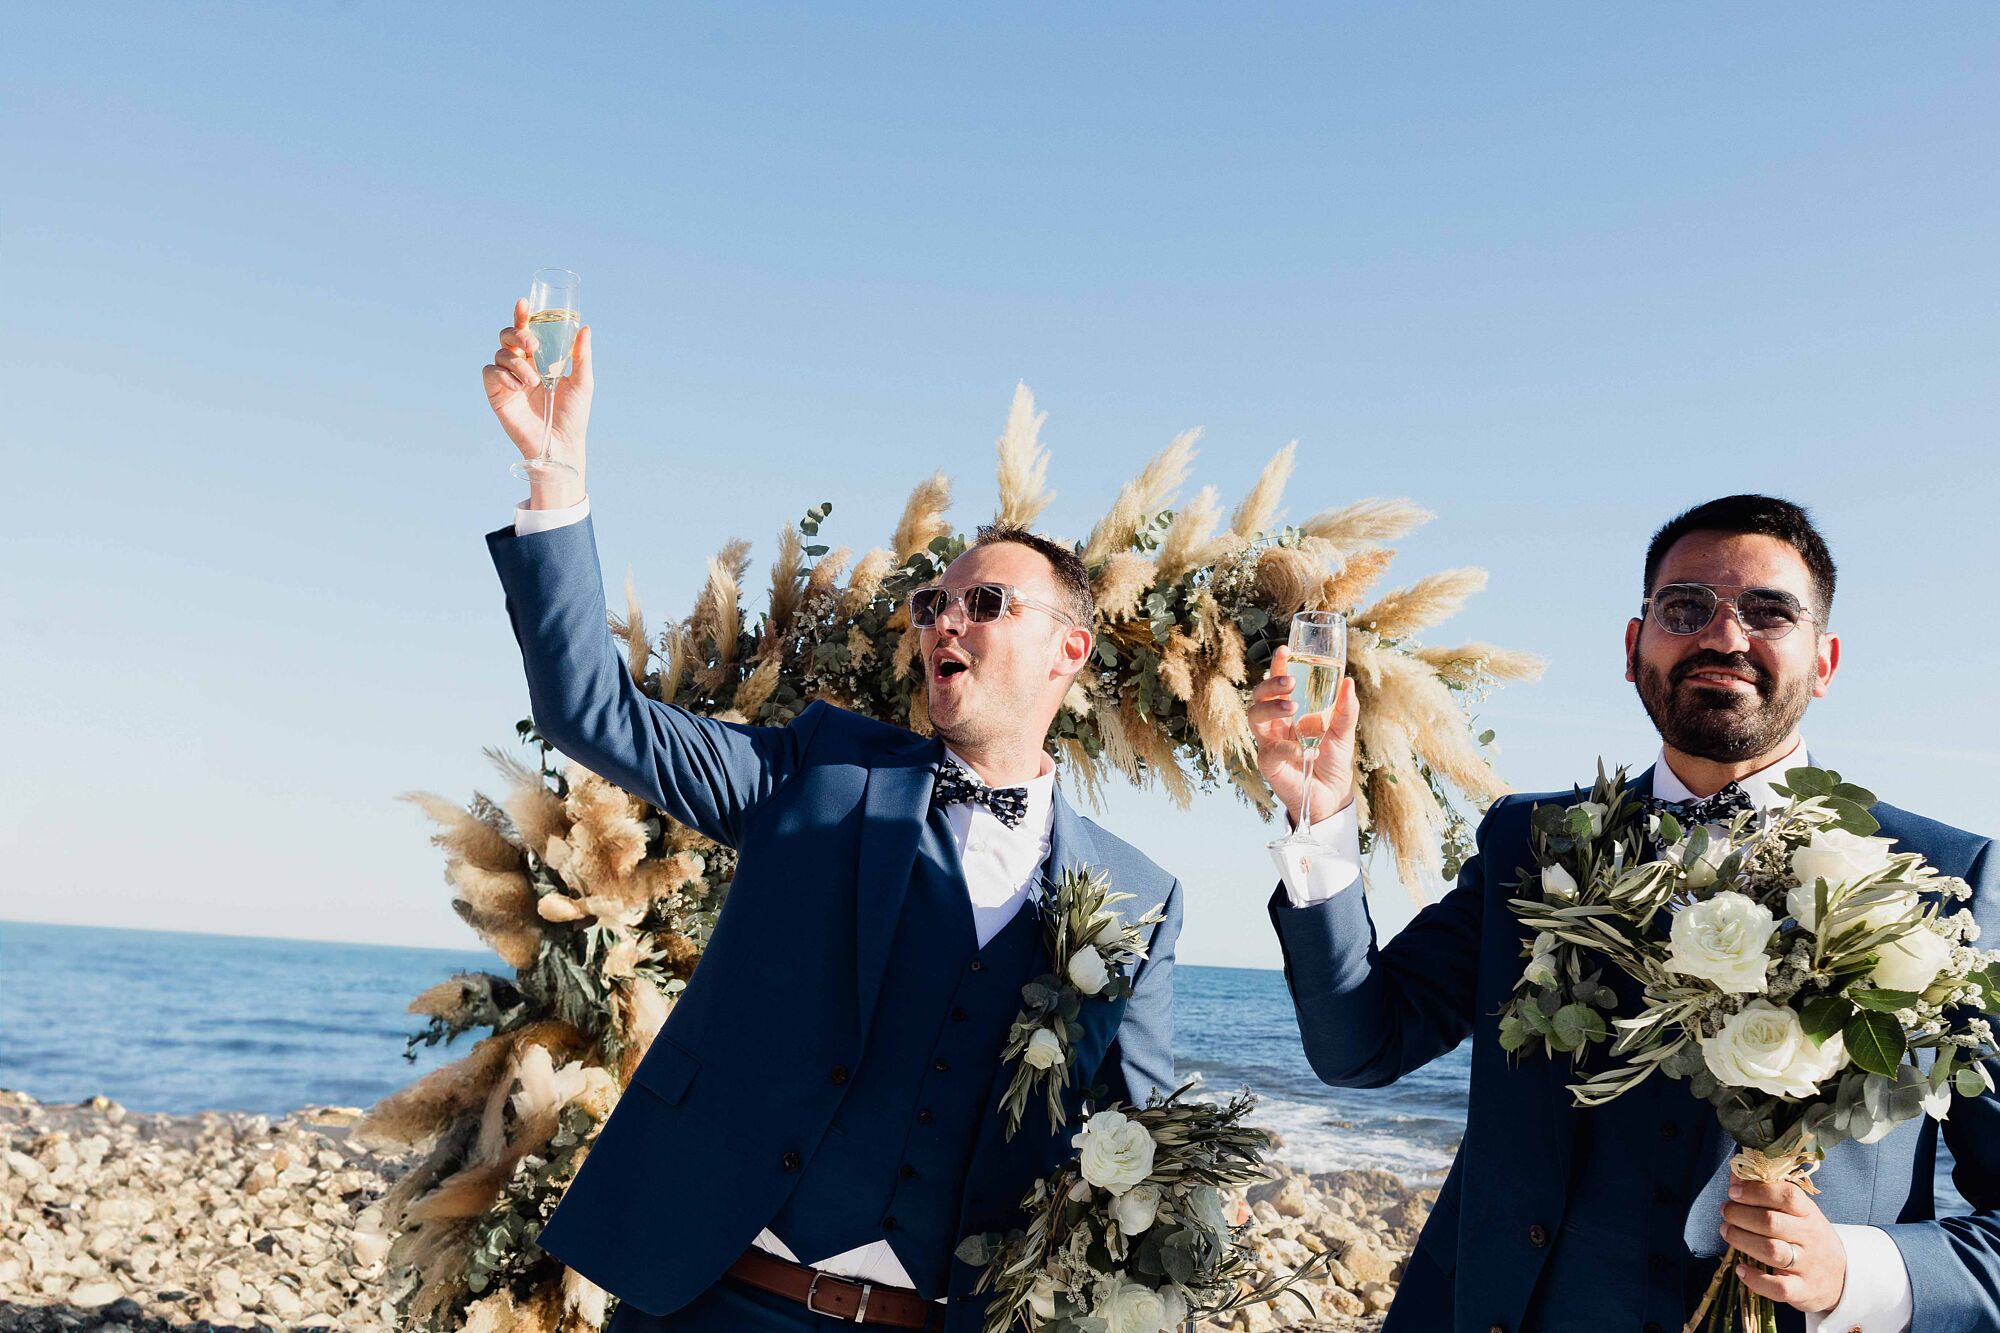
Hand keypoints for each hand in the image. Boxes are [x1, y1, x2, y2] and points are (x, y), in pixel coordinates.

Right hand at [483, 297, 592, 504]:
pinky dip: (503, 375)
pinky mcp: (497, 394)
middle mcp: (522, 366)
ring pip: (500, 353)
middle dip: (516, 334)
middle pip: (508, 337)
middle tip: (532, 345)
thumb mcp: (582, 382)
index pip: (527, 332)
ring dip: (517, 363)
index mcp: (540, 360)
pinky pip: (490, 372)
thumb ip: (581, 356)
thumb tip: (585, 328)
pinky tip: (518, 387)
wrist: (561, 443)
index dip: (522, 316)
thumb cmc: (573, 415)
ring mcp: (508, 380)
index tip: (524, 303)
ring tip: (532, 381)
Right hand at [1248, 644, 1359, 827]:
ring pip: (1254, 717)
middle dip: (1270, 684)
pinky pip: (1269, 750)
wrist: (1332, 795)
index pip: (1279, 684)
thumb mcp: (1344, 731)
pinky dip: (1288, 748)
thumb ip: (1345, 709)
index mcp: (1291, 712)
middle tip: (1290, 683)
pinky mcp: (1269, 764)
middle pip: (1259, 696)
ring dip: (1271, 708)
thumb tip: (1348, 681)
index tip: (1285, 650)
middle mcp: (1276, 724)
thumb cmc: (1333, 761)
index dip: (1279, 666)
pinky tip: (1305, 751)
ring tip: (1292, 707)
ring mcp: (1269, 743)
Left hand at [1721, 1179, 1846, 1313]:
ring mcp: (1807, 1266)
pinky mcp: (1802, 1290)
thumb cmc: (1808, 1237)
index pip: (1787, 1195)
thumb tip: (1735, 1175)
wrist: (1842, 1278)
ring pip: (1771, 1251)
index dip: (1756, 1191)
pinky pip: (1778, 1287)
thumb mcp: (1797, 1212)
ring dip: (1742, 1239)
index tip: (1734, 1191)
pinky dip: (1756, 1279)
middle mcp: (1810, 1238)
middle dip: (1740, 1214)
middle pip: (1771, 1222)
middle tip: (1725, 1212)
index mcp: (1809, 1213)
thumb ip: (1767, 1193)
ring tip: (1726, 1231)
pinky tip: (1741, 1269)